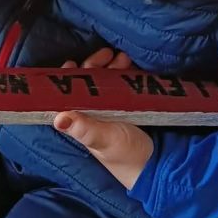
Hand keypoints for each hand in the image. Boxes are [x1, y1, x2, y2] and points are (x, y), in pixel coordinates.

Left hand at [53, 48, 153, 188]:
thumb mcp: (104, 140)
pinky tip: (131, 64)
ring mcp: (112, 107)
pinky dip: (127, 71)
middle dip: (95, 65)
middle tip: (108, 54)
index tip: (73, 62)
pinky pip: (124, 83)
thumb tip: (58, 119)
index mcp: (80, 119)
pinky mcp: (130, 105)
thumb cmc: (126, 156)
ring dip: (112, 65)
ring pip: (106, 79)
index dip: (67, 77)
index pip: (67, 94)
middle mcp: (93, 111)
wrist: (158, 164)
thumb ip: (84, 129)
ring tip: (124, 58)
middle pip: (88, 81)